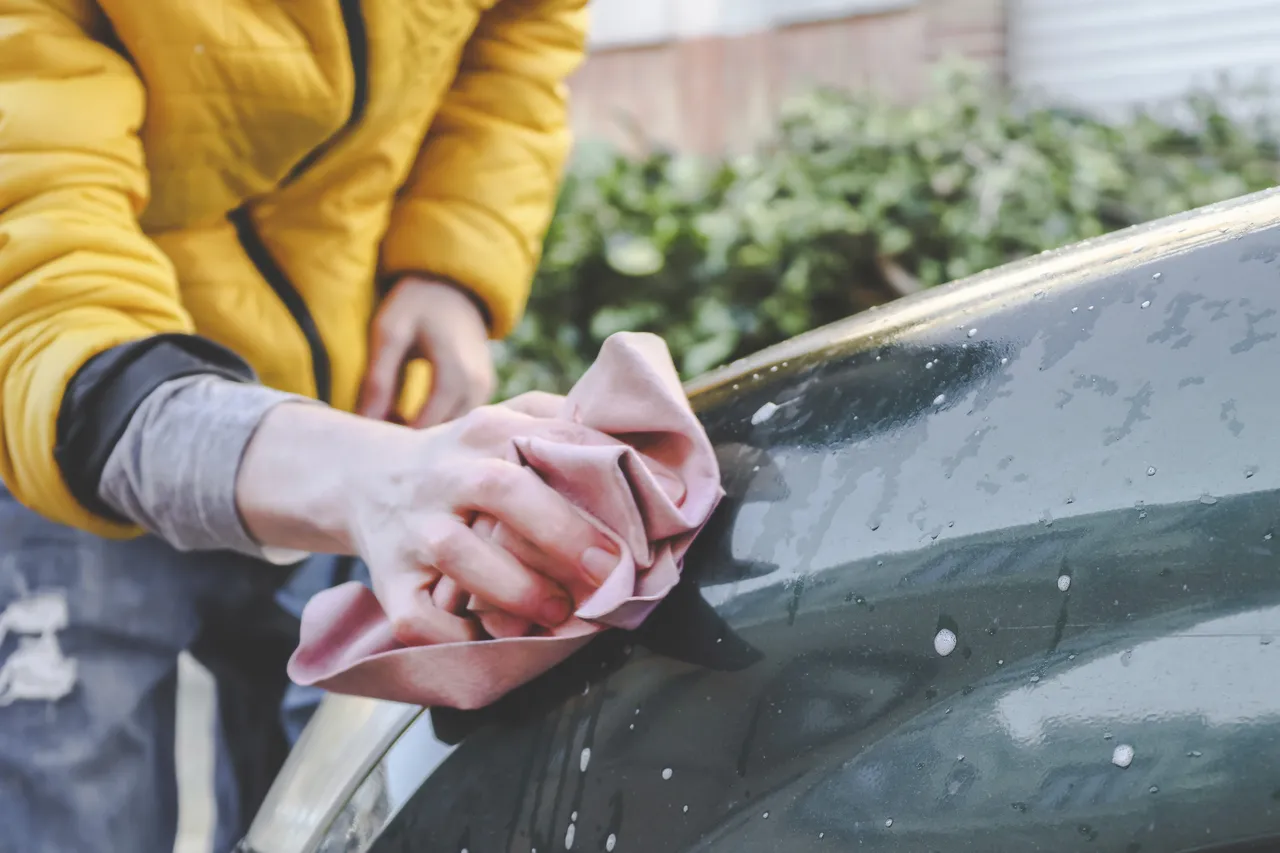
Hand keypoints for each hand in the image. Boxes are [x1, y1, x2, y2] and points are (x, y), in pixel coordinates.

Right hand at [236, 393, 620, 644]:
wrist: (365, 481)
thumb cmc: (463, 460)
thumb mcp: (505, 424)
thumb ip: (565, 426)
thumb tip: (651, 459)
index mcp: (486, 431)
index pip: (552, 439)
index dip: (604, 469)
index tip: (656, 506)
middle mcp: (446, 474)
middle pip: (502, 490)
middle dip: (563, 533)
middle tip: (610, 572)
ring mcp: (413, 528)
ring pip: (459, 555)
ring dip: (518, 589)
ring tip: (559, 612)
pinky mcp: (389, 581)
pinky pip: (417, 617)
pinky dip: (457, 636)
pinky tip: (494, 638)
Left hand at [358, 275, 495, 426]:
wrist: (452, 286)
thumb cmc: (416, 304)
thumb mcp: (389, 333)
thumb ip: (377, 379)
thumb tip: (365, 422)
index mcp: (457, 373)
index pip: (427, 424)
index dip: (397, 435)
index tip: (371, 435)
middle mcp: (478, 386)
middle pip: (440, 431)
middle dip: (408, 435)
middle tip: (376, 427)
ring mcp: (485, 389)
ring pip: (450, 428)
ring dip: (422, 429)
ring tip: (390, 417)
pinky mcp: (484, 390)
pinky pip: (458, 418)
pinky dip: (435, 420)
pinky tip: (410, 412)